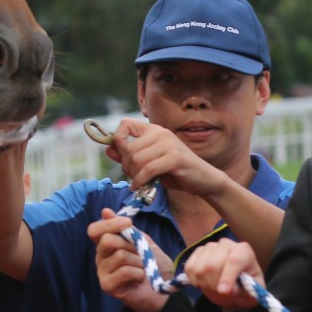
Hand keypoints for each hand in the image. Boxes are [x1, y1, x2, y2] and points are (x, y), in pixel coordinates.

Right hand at [88, 207, 170, 311]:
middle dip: (131, 245)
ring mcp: (102, 272)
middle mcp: (101, 256)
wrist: (165, 291)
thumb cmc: (154, 265)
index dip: (109, 224)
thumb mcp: (144, 242)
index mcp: (106, 244)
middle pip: (107, 240)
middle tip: (142, 254)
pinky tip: (140, 278)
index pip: (94, 230)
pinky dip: (138, 273)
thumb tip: (105, 211)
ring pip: (120, 256)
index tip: (128, 223)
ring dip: (139, 261)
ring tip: (144, 269)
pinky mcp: (107, 286)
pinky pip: (123, 272)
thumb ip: (127, 228)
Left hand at [106, 120, 223, 196]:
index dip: (118, 139)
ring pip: (137, 159)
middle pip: (128, 148)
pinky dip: (140, 181)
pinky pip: (148, 169)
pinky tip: (139, 187)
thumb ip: (129, 155)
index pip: (125, 124)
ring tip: (137, 182)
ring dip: (133, 175)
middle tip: (132, 177)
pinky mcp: (175, 158)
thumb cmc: (175, 171)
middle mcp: (160, 132)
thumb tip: (108, 149)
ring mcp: (169, 144)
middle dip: (126, 166)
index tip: (121, 156)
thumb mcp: (149, 162)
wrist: (203, 180)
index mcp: (153, 130)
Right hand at [183, 238, 262, 311]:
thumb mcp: (253, 292)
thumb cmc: (246, 287)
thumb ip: (245, 291)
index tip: (223, 292)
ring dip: (205, 284)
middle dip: (215, 284)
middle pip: (213, 265)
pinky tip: (205, 283)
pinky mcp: (196, 252)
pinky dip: (195, 281)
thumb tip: (226, 290)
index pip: (234, 260)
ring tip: (215, 287)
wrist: (235, 284)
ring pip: (200, 268)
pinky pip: (190, 268)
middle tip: (222, 293)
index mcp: (244, 251)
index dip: (227, 277)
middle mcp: (225, 244)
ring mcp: (209, 246)